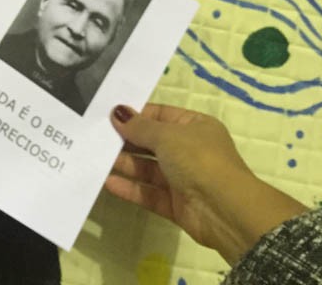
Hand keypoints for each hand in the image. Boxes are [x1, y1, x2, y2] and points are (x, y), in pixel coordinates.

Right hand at [105, 104, 307, 264]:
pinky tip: (108, 183)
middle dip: (126, 140)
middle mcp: (190, 151)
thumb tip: (117, 112)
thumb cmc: (199, 160)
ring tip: (96, 158)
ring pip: (148, 169)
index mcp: (195, 127)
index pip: (161, 115)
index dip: (136, 115)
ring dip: (125, 164)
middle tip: (96, 137)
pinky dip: (131, 188)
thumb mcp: (168, 136)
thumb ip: (140, 127)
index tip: (108, 114)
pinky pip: (149, 193)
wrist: (226, 210)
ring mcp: (183, 179)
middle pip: (152, 143)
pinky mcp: (176, 204)